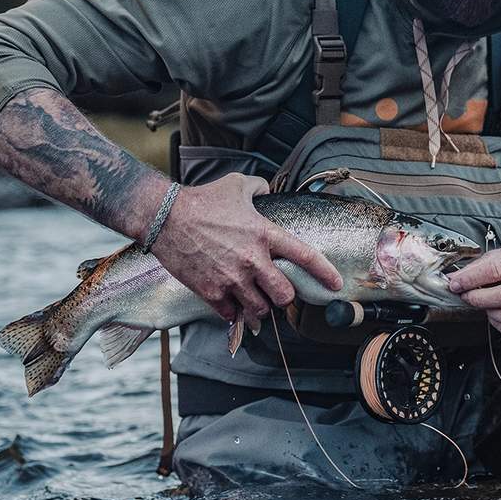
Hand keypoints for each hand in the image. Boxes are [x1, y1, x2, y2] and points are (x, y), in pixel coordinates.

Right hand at [152, 173, 342, 326]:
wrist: (166, 217)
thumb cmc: (202, 200)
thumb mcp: (236, 185)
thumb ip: (258, 187)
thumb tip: (266, 187)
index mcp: (264, 234)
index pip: (305, 256)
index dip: (324, 274)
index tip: (335, 285)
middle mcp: (253, 260)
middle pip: (284, 295)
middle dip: (284, 297)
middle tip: (277, 292)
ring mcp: (232, 279)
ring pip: (260, 309)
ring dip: (259, 307)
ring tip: (254, 300)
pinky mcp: (211, 291)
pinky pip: (232, 314)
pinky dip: (234, 312)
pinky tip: (231, 305)